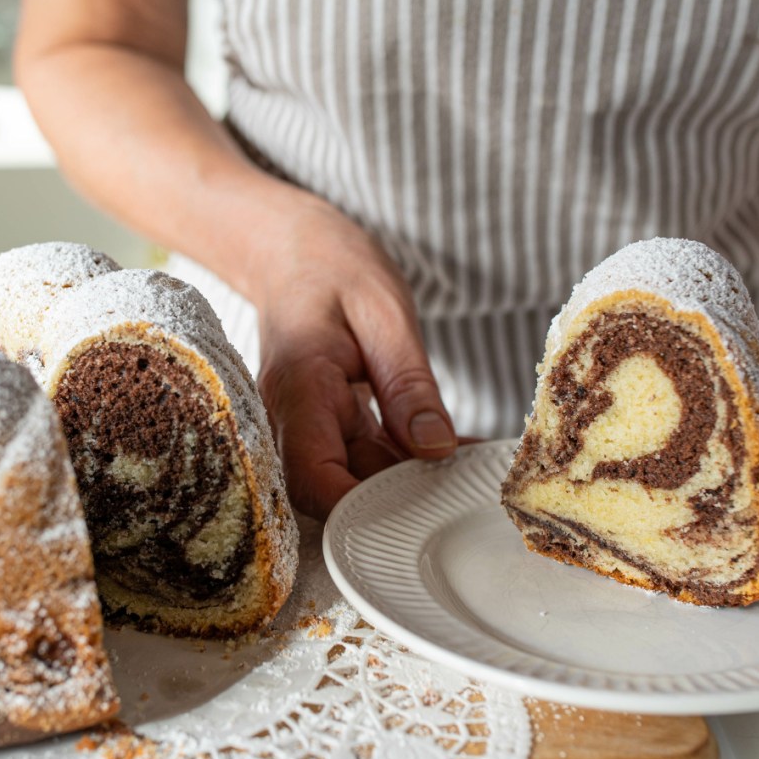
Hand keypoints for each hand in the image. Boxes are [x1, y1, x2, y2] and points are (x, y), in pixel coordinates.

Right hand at [251, 198, 456, 519]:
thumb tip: (436, 449)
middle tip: (465, 487)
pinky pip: (369, 455)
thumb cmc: (328, 265)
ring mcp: (309, 426)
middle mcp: (294, 420)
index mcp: (299, 390)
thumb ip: (408, 383)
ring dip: (412, 480)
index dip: (360, 510)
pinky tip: (456, 448)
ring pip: (358, 479)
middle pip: (338, 491)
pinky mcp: (329, 424)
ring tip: (471, 466)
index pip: (314, 478)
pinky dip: (410, 457)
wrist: (286, 248)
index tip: (419, 509)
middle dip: (400, 500)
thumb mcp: (383, 311)